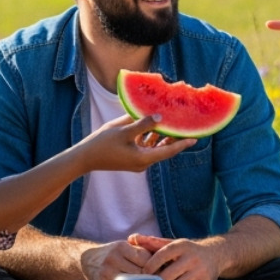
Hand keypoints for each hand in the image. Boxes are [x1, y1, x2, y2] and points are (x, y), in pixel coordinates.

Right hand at [78, 114, 193, 172]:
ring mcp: (136, 161)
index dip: (182, 143)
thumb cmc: (103, 144)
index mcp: (143, 159)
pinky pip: (145, 147)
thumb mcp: (123, 131)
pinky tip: (152, 125)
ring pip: (154, 148)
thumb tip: (159, 117)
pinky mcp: (130, 158)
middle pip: (163, 149)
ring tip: (171, 122)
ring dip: (161, 136)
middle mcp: (143, 163)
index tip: (195, 138)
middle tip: (185, 126)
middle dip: (173, 138)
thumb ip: (143, 124)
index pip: (168, 151)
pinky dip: (150, 137)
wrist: (84, 158)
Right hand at [78, 239, 152, 279]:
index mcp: (122, 247)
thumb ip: (143, 251)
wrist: (87, 261)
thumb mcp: (126, 247)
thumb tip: (166, 260)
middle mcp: (113, 258)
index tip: (159, 271)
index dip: (154, 266)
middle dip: (149, 277)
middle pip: (140, 272)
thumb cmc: (114, 254)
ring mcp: (106, 272)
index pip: (146, 259)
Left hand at [129, 233, 221, 279]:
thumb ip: (152, 242)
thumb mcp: (172, 243)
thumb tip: (132, 238)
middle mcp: (192, 258)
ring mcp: (200, 272)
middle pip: (166, 276)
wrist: (215, 254)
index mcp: (181, 246)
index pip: (160, 256)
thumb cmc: (187, 250)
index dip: (149, 266)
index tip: (145, 272)